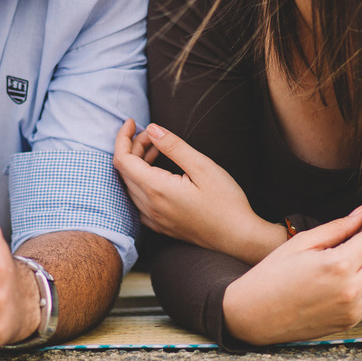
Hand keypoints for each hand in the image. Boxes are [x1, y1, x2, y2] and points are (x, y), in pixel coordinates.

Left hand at [113, 120, 283, 263]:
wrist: (238, 238)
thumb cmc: (226, 203)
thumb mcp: (203, 167)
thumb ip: (173, 146)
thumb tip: (151, 129)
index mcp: (157, 189)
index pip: (123, 160)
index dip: (123, 137)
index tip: (132, 122)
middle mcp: (149, 207)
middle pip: (125, 171)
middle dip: (133, 147)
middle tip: (154, 134)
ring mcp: (154, 219)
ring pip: (130, 185)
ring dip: (137, 163)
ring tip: (158, 149)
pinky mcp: (160, 226)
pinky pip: (139, 200)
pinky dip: (141, 181)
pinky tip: (158, 173)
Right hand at [222, 205, 361, 345]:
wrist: (254, 314)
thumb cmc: (272, 274)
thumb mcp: (301, 243)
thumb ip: (336, 228)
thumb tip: (361, 214)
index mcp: (338, 265)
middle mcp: (350, 290)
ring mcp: (351, 309)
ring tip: (357, 252)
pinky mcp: (348, 321)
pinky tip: (354, 274)